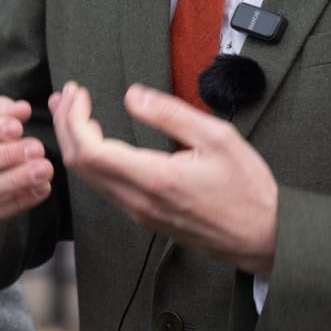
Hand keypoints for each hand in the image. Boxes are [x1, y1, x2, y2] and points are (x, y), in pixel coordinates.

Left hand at [52, 81, 279, 275]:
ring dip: (74, 142)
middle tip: (67, 95)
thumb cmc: (248, 190)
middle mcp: (139, 201)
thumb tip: (132, 95)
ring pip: (89, 179)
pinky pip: (105, 188)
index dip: (74, 119)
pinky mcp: (145, 218)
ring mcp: (139, 213)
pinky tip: (94, 141)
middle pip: (80, 165)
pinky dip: (90, 160)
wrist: (264, 238)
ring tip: (72, 112)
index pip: (90, 151)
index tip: (78, 93)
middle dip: (66, 125)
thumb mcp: (217, 138)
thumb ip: (170, 114)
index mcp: (155, 179)